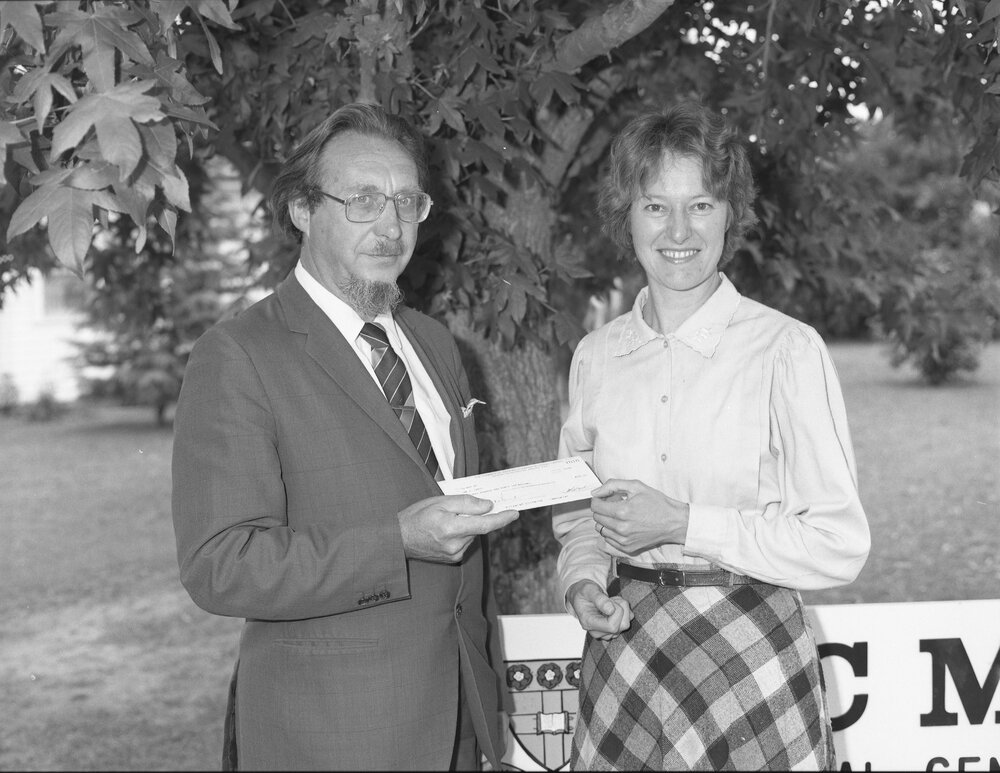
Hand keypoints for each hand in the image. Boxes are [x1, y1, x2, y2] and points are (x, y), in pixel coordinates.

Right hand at [398, 494, 517, 562]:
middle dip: (476, 516)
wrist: (398, 539)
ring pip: (472, 534)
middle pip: (479, 528)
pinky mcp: (453, 559)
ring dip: (467, 525)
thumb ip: (466, 503)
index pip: (485, 524)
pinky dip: (462, 533)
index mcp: (451, 528)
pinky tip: (445, 530)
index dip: (502, 518)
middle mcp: (455, 544)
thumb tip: (488, 506)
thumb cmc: (417, 517)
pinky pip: (465, 542)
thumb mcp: (440, 501)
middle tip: (460, 508)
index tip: (515, 513)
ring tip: (446, 520)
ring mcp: (454, 554)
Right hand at [566, 580, 631, 639]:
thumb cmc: (584, 592)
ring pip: (626, 625)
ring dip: (623, 609)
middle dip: (621, 608)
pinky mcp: (613, 630)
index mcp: (589, 623)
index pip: (612, 626)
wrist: (582, 596)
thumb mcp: (589, 590)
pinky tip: (614, 606)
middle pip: (621, 626)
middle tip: (611, 599)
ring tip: (611, 602)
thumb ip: (599, 599)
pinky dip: (624, 612)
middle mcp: (597, 632)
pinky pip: (627, 622)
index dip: (617, 611)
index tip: (610, 600)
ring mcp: (606, 633)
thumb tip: (611, 610)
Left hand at [591, 478, 688, 555]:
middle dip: (602, 509)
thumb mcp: (636, 486)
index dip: (598, 500)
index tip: (604, 498)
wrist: (674, 522)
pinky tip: (624, 525)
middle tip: (615, 505)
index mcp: (622, 511)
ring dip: (606, 521)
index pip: (595, 506)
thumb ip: (612, 485)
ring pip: (601, 529)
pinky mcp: (627, 548)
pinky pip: (609, 539)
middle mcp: (621, 528)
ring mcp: (624, 540)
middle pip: (597, 518)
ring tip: (620, 515)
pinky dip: (612, 532)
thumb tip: (595, 492)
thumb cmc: (657, 503)